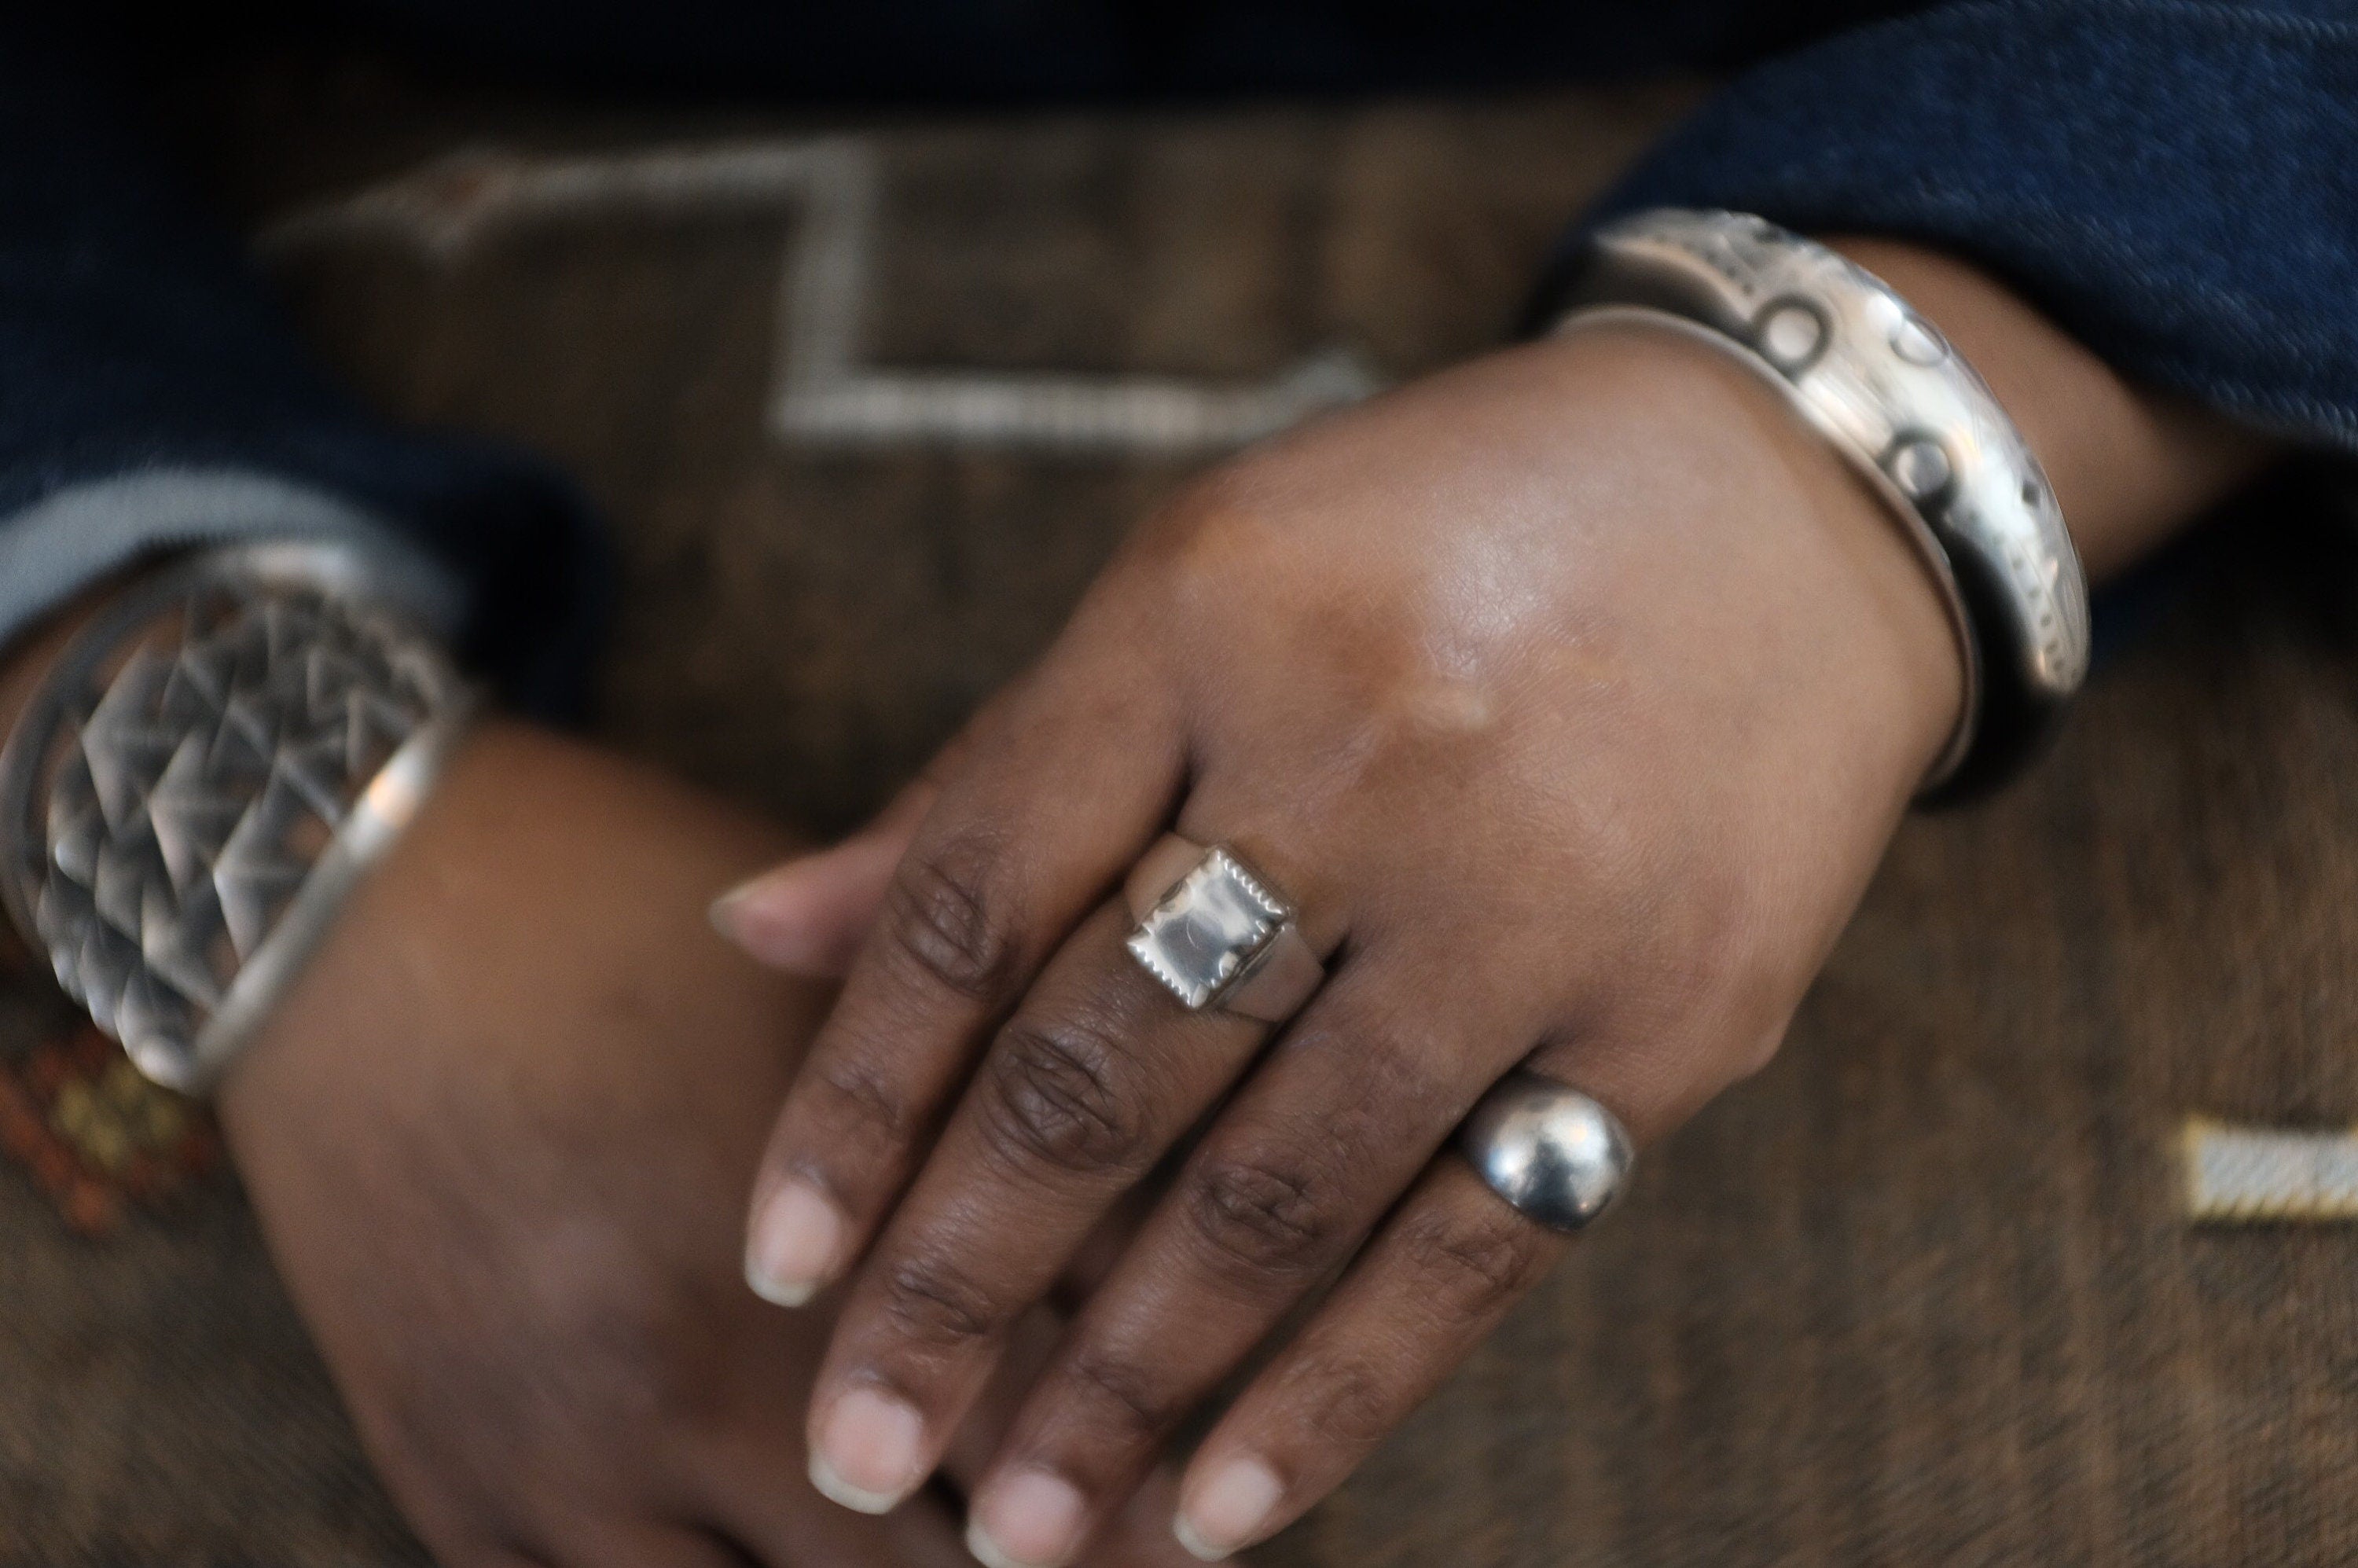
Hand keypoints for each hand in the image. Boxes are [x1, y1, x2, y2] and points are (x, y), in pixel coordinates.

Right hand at [213, 722, 1206, 1567]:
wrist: (359, 919)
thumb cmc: (640, 937)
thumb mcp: (842, 1025)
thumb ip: (1003, 1159)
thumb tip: (1171, 1280)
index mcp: (810, 1263)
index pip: (1026, 1447)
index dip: (1137, 1513)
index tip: (1195, 1518)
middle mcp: (689, 1399)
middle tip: (1112, 1555)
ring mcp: (560, 1473)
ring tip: (972, 1557)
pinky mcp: (458, 1499)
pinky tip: (795, 1566)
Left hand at [718, 243, 2272, 1565]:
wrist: (1786, 503)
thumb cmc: (1439, 535)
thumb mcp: (1197, 584)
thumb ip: (991, 778)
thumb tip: (758, 935)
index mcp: (1202, 618)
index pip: (973, 904)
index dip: (855, 1103)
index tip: (777, 1267)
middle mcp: (1359, 755)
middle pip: (1100, 1072)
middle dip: (958, 1288)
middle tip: (859, 1446)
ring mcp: (1529, 896)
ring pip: (1274, 1189)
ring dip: (1126, 1386)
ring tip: (1017, 1532)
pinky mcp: (1674, 1015)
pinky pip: (1478, 1243)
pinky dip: (1342, 1392)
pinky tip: (1225, 1506)